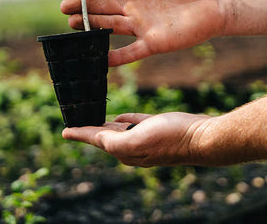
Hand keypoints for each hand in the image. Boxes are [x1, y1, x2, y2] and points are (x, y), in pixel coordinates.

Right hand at [61, 0, 227, 65]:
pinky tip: (100, 58)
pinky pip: (132, 51)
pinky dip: (116, 56)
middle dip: (83, 6)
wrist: (218, 1)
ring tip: (72, 23)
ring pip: (111, 26)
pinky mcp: (154, 42)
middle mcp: (134, 8)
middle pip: (102, 7)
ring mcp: (142, 26)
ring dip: (92, 26)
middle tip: (64, 6)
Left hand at [62, 112, 209, 166]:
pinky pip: (133, 123)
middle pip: (104, 136)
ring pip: (117, 130)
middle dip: (88, 129)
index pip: (96, 140)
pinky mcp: (155, 129)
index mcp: (125, 150)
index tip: (64, 130)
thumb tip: (96, 139)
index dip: (80, 133)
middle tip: (73, 121)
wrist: (202, 137)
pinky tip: (117, 117)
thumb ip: (116, 141)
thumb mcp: (139, 140)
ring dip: (103, 124)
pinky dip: (122, 119)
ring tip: (90, 116)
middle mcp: (132, 147)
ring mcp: (144, 138)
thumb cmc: (171, 137)